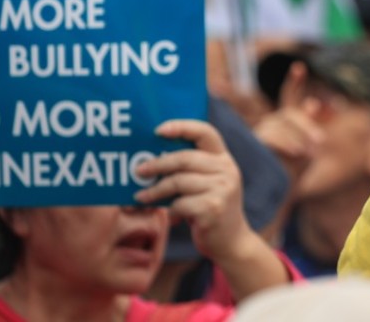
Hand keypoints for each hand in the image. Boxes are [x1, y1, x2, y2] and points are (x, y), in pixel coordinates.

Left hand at [134, 119, 251, 262]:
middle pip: (184, 158)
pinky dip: (169, 210)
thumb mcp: (208, 184)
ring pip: (178, 182)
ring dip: (155, 191)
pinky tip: (169, 217)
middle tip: (138, 171)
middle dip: (157, 164)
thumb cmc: (210, 208)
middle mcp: (227, 170)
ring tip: (141, 197)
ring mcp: (223, 189)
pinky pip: (180, 204)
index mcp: (224, 159)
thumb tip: (148, 163)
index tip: (158, 130)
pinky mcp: (213, 209)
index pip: (205, 132)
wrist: (232, 242)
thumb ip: (190, 171)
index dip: (182, 127)